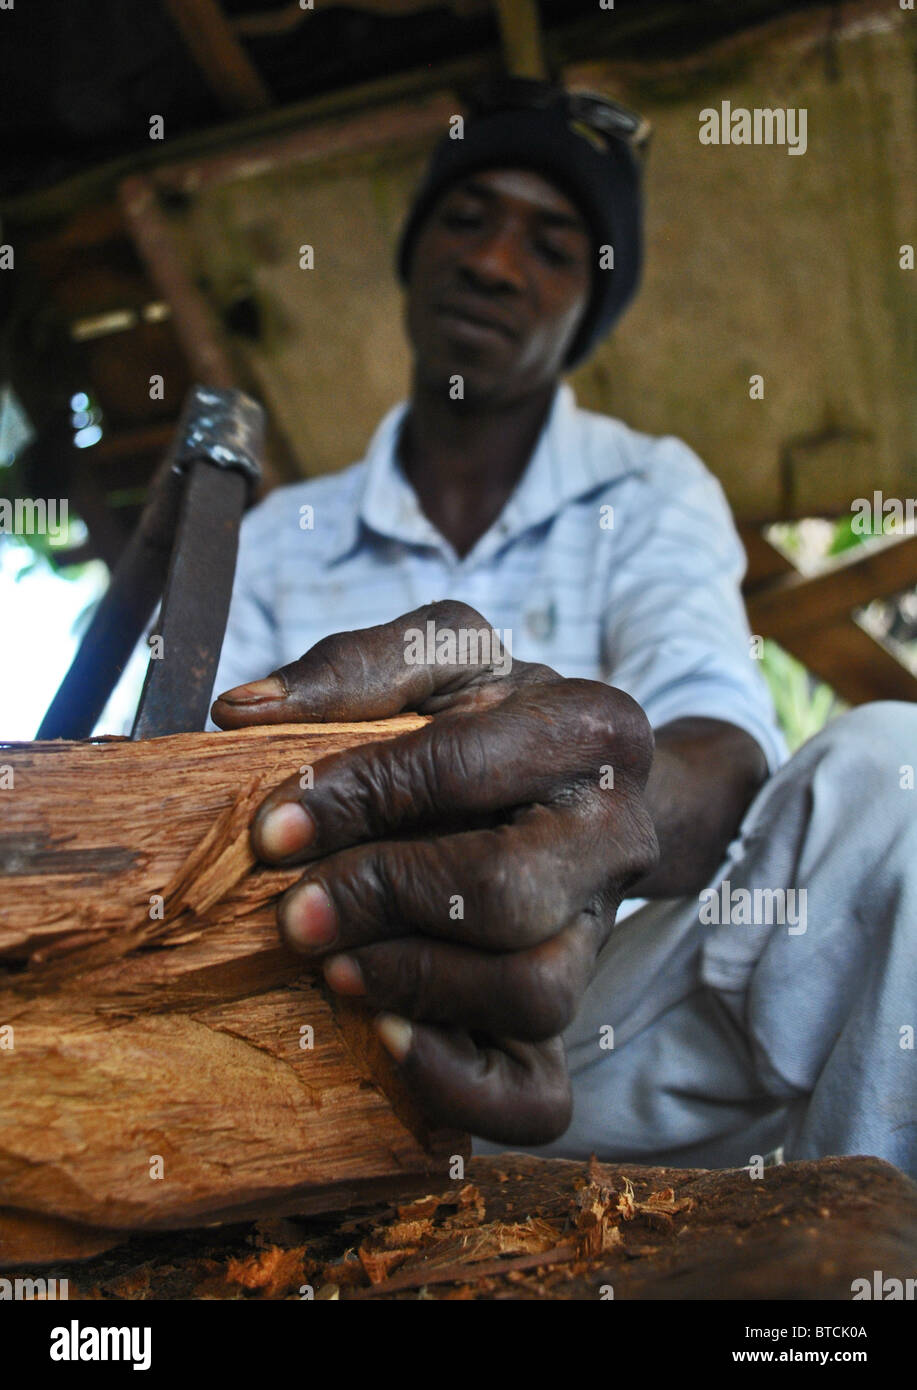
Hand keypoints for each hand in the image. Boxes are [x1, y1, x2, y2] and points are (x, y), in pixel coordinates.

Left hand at [212, 601, 657, 1143]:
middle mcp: (618, 834)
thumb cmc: (492, 716)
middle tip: (297, 913)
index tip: (275, 829)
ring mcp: (598, 930)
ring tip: (334, 969)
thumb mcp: (440, 658)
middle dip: (388, 901)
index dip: (363, 799)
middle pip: (511, 891)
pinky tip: (385, 1040)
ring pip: (536, 992)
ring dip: (418, 986)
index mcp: (593, 729)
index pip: (470, 767)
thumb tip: (242, 709)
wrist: (572, 785)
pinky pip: (539, 1093)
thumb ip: (352, 668)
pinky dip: (460, 1085)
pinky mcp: (566, 1008)